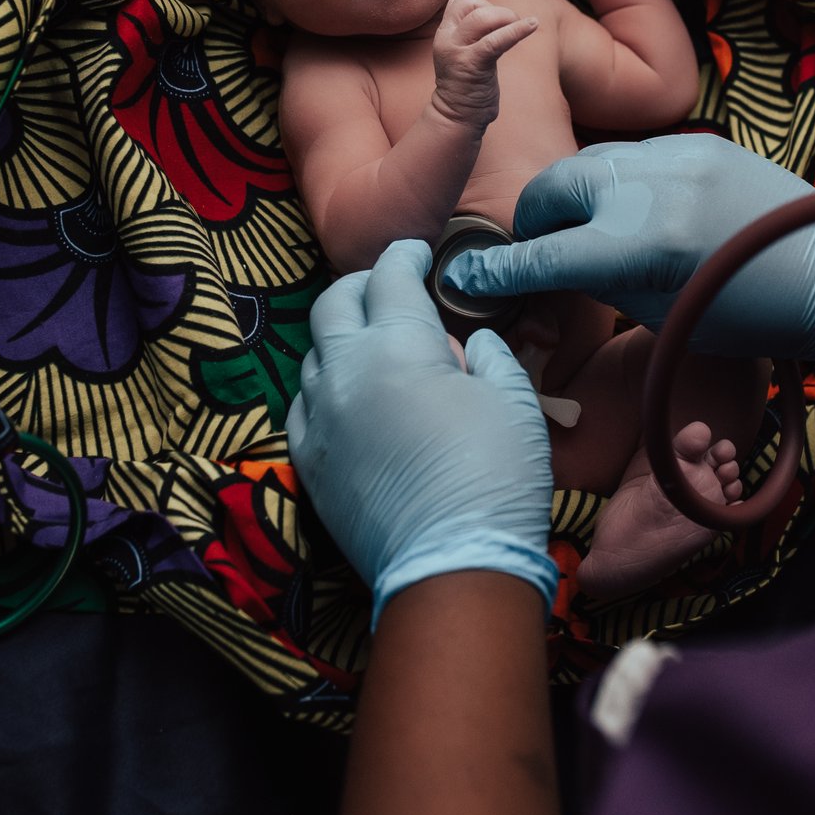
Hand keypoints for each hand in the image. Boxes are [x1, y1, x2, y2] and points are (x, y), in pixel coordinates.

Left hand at [287, 239, 560, 626]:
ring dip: (340, 337)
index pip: (390, 276)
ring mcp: (319, 419)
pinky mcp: (309, 462)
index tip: (417, 250)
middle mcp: (346, 372)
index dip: (404, 255)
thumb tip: (468, 342)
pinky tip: (345, 396)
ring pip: (313, 354)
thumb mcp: (512, 402)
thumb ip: (488, 356)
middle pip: (334, 304)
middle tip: (386, 288)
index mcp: (398, 345)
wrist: (453, 564)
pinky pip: (302, 406)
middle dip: (361, 286)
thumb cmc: (495, 477)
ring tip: (369, 344)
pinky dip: (322, 388)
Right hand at [430, 0, 536, 126]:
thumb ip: (472, 32)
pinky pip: (496, 40)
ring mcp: (457, 51)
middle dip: (496, 9)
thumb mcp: (463, 51)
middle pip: (469, 3)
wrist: (457, 116)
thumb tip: (497, 13)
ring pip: (482, 18)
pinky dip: (517, 30)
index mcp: (444, 34)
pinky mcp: (472, 64)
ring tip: (522, 27)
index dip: (481, 4)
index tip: (495, 22)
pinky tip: (533, 24)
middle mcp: (446, 39)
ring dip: (507, 17)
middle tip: (511, 25)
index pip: (459, 0)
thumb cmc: (467, 83)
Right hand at [439, 133, 814, 362]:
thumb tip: (545, 279)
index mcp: (639, 247)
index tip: (462, 279)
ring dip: (576, 199)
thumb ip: (596, 287)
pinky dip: (621, 186)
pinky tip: (643, 215)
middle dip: (534, 221)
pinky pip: (633, 157)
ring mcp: (674, 156)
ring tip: (594, 234)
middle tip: (542, 253)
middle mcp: (649, 189)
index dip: (496, 272)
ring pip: (589, 166)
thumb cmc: (748, 314)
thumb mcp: (661, 316)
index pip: (542, 255)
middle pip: (551, 188)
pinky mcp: (696, 141)